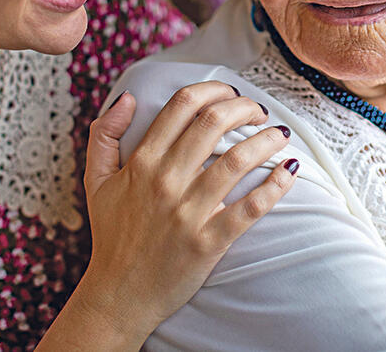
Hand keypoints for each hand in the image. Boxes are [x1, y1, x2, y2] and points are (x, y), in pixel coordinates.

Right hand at [76, 84, 297, 342]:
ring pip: (237, 160)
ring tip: (280, 134)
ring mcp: (188, 213)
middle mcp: (165, 182)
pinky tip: (289, 171)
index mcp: (142, 163)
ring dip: (266, 140)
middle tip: (258, 111)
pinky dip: (275, 186)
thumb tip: (128, 97)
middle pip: (214, 123)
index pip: (182, 106)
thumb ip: (103, 135)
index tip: (231, 93)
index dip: (214, 89)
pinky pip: (250, 208)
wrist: (119, 295)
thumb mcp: (96, 182)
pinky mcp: (209, 242)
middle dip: (245, 107)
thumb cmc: (113, 236)